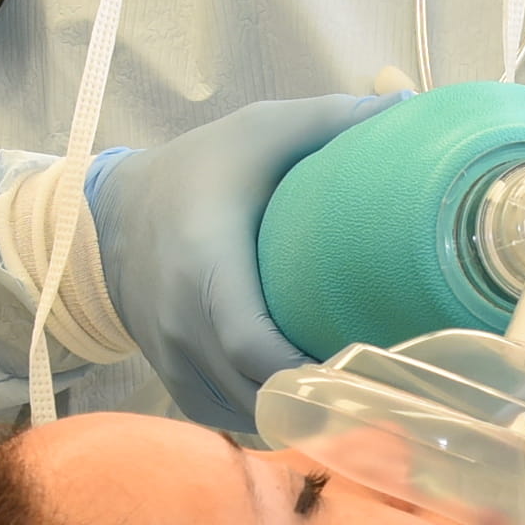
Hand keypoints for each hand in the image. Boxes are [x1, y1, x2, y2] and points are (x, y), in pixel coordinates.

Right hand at [88, 94, 388, 427]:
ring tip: (355, 403)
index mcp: (205, 265)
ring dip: (292, 418)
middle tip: (384, 394)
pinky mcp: (172, 377)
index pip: (251, 345)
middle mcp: (180, 323)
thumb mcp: (259, 130)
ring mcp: (171, 357)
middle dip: (316, 405)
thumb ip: (332, 120)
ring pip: (238, 415)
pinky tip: (308, 406)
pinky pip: (220, 416)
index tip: (364, 372)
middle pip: (253, 393)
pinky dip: (263, 418)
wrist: (114, 209)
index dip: (306, 373)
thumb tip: (410, 106)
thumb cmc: (200, 167)